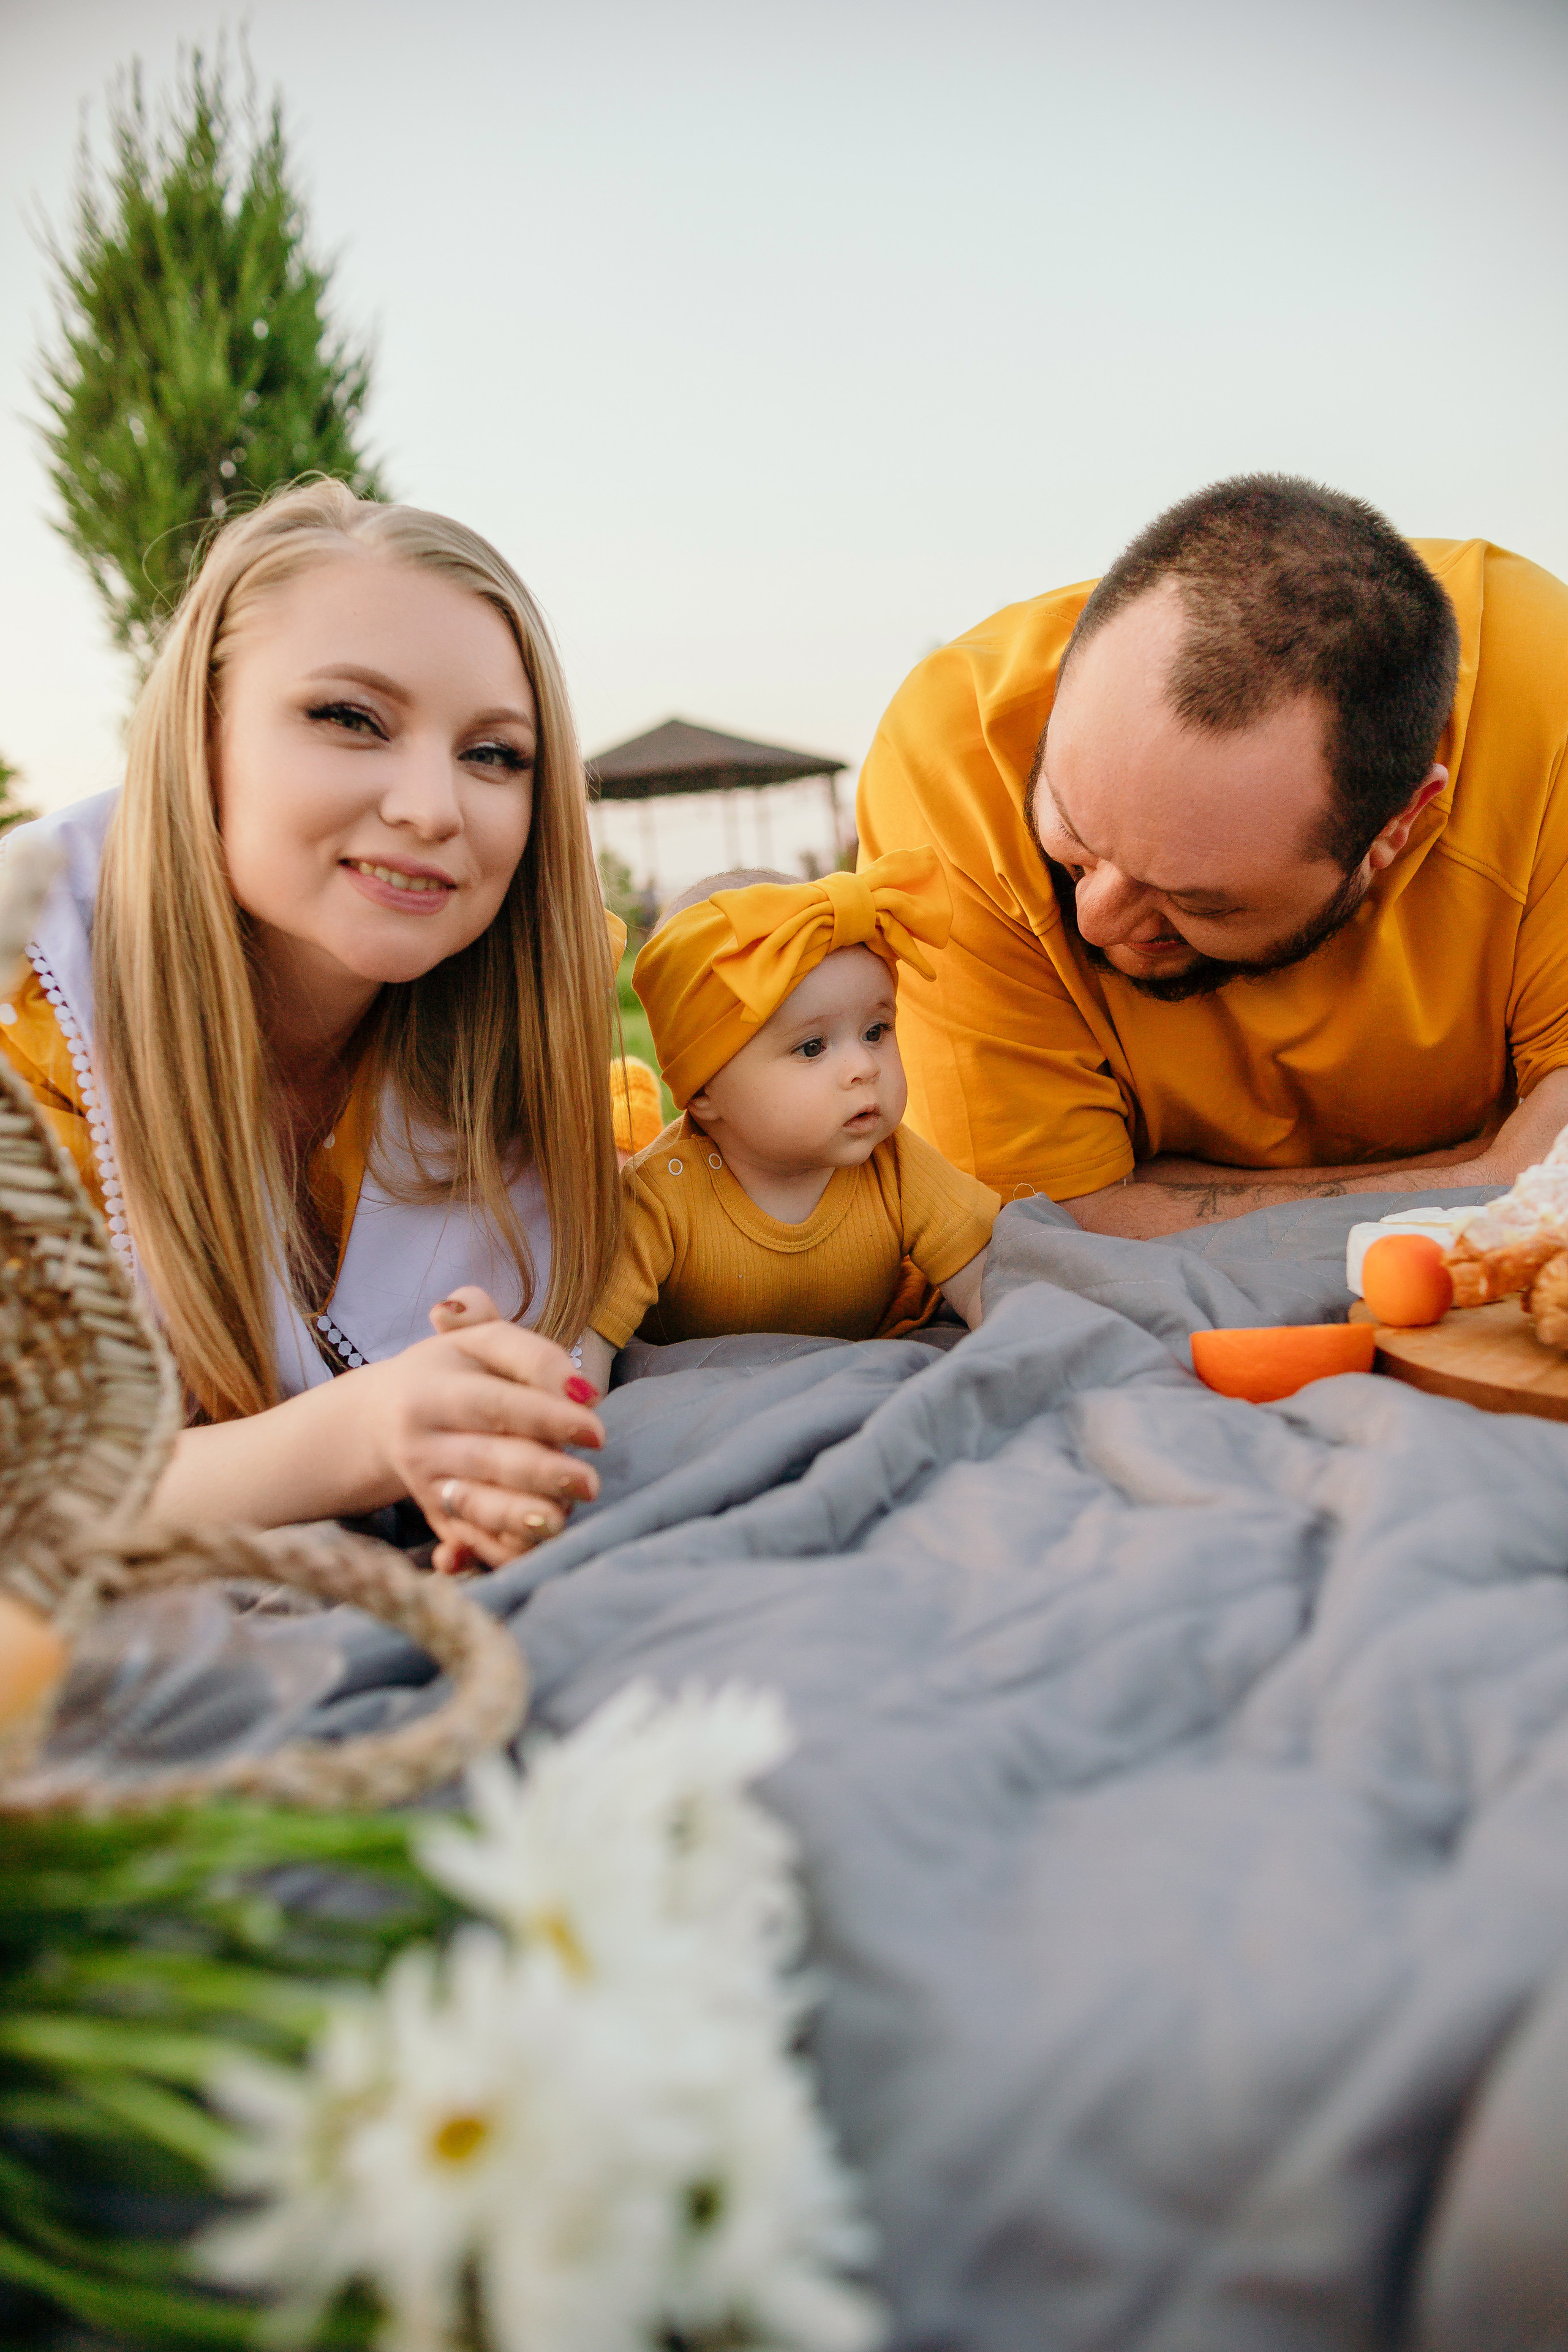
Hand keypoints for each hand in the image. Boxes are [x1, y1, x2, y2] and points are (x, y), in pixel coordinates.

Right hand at [359, 1287, 604, 1573]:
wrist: (386, 1414)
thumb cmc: (454, 1371)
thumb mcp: (482, 1343)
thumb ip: (533, 1356)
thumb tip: (581, 1391)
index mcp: (432, 1391)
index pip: (496, 1405)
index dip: (548, 1418)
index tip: (596, 1432)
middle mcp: (423, 1443)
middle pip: (487, 1460)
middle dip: (541, 1474)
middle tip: (589, 1484)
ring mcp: (428, 1486)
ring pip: (476, 1508)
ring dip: (519, 1518)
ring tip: (560, 1520)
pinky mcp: (439, 1519)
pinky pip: (472, 1543)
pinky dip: (500, 1552)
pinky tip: (529, 1553)